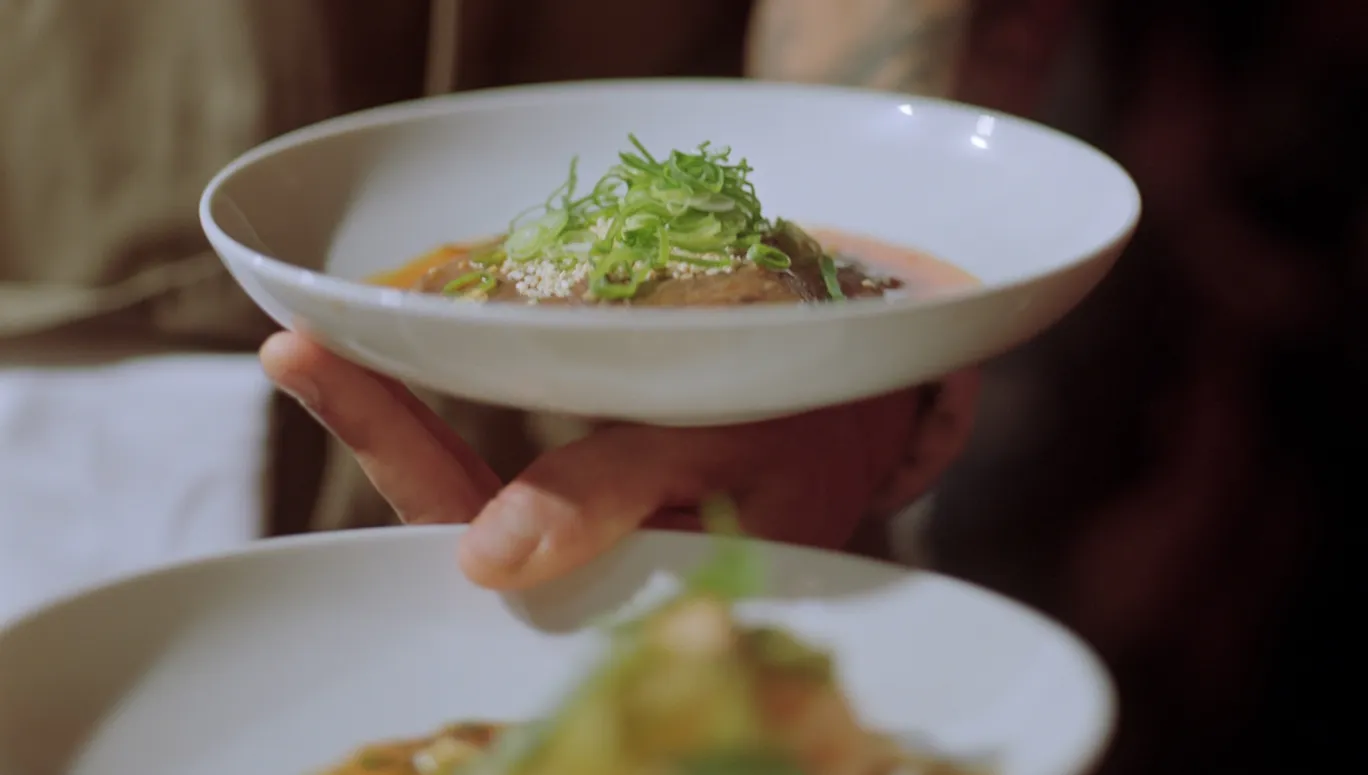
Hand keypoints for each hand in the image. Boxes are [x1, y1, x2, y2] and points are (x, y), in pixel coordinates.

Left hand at [260, 332, 976, 589]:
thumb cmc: (819, 423)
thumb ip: (614, 494)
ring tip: (332, 333)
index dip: (390, 452)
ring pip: (477, 467)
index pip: (478, 536)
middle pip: (453, 503)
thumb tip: (486, 560)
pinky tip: (436, 329)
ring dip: (406, 399)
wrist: (882, 401)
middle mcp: (591, 552)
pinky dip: (472, 372)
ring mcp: (593, 509)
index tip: (304, 358)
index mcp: (618, 575)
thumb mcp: (731, 440)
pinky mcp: (605, 459)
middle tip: (300, 343)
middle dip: (375, 422)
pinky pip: (518, 426)